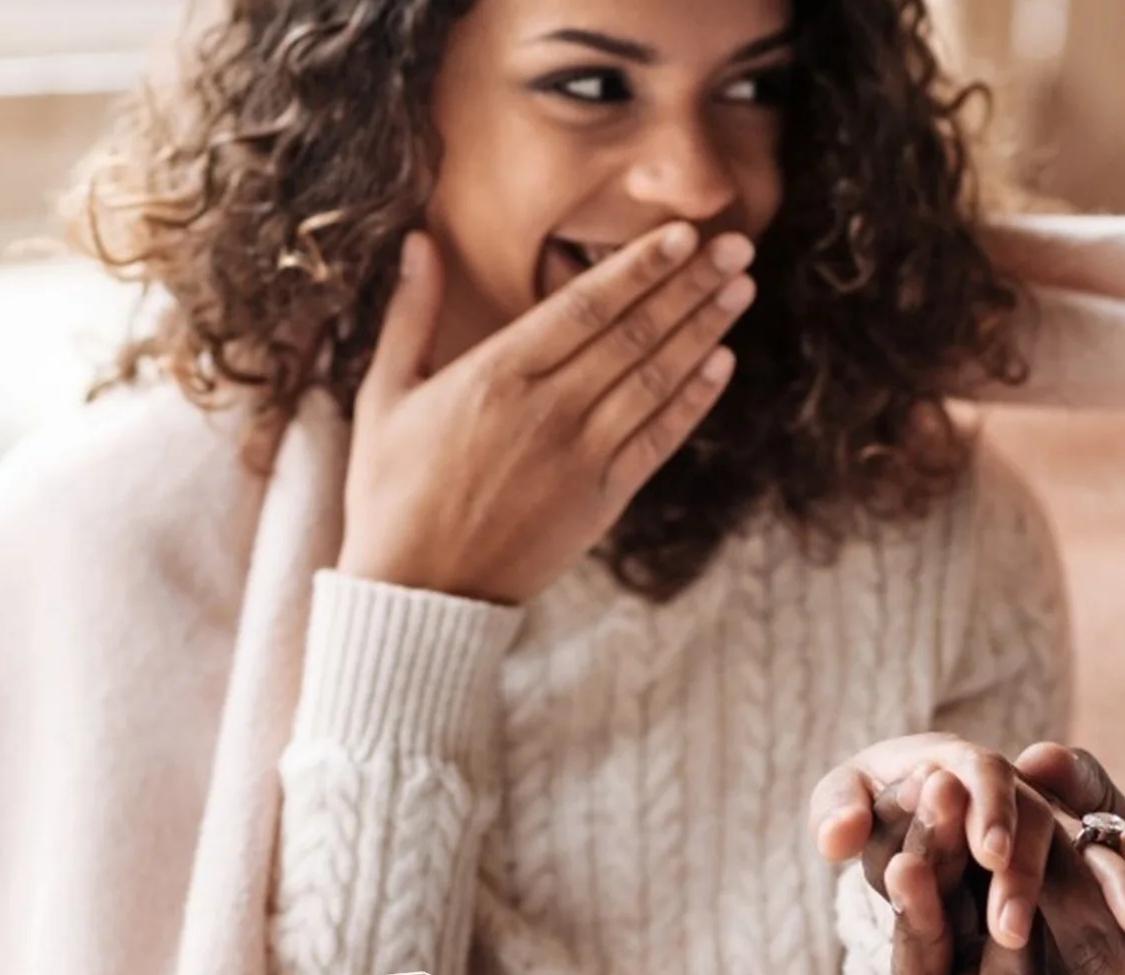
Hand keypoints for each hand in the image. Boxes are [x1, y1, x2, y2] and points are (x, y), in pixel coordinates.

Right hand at [340, 224, 754, 604]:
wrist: (418, 591)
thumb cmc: (391, 493)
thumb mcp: (385, 395)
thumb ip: (410, 314)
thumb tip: (418, 240)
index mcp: (497, 375)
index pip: (586, 304)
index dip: (641, 266)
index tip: (683, 233)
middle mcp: (549, 410)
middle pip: (634, 334)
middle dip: (690, 285)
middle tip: (736, 247)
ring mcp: (582, 458)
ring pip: (656, 380)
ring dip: (703, 331)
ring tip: (739, 289)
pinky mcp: (602, 501)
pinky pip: (658, 440)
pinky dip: (693, 400)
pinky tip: (722, 365)